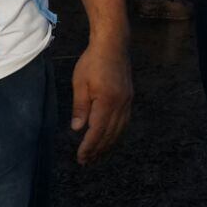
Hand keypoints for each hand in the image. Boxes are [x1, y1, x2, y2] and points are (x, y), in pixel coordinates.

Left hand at [71, 38, 132, 164]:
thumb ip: (80, 107)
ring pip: (119, 129)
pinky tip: (110, 138)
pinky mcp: (129, 97)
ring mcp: (127, 101)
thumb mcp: (80, 83)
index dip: (89, 146)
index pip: (97, 131)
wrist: (113, 44)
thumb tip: (77, 129)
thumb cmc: (92, 61)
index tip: (81, 158)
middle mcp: (121, 104)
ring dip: (108, 145)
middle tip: (87, 162)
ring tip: (98, 156)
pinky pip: (124, 121)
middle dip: (98, 150)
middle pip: (110, 134)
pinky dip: (117, 133)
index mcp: (106, 101)